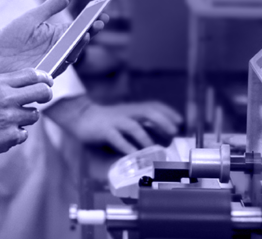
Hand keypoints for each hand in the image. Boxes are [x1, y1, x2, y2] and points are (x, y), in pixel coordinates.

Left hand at [0, 0, 108, 79]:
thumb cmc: (10, 38)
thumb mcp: (31, 18)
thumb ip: (50, 7)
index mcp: (57, 34)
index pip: (79, 27)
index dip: (91, 20)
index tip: (103, 11)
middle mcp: (59, 49)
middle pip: (80, 40)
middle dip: (91, 32)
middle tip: (101, 22)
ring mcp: (54, 61)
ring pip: (72, 54)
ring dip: (81, 45)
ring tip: (87, 33)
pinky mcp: (46, 72)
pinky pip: (59, 66)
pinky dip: (65, 58)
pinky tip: (69, 50)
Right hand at [0, 69, 53, 171]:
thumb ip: (1, 89)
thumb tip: (22, 88)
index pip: (32, 74)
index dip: (43, 78)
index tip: (46, 82)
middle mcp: (7, 98)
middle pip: (42, 92)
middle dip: (46, 95)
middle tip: (44, 98)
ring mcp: (11, 118)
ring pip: (34, 115)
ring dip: (25, 118)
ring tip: (6, 121)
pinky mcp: (11, 136)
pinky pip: (23, 133)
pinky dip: (15, 135)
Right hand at [46, 98, 182, 153]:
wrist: (81, 117)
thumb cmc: (106, 121)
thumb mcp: (124, 119)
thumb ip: (139, 126)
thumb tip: (158, 140)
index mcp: (132, 109)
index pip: (153, 105)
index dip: (168, 112)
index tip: (180, 121)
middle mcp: (126, 113)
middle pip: (147, 112)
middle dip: (162, 121)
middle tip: (173, 133)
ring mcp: (115, 121)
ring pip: (133, 126)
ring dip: (145, 138)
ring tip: (154, 149)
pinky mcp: (104, 131)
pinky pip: (117, 139)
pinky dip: (126, 147)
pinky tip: (133, 155)